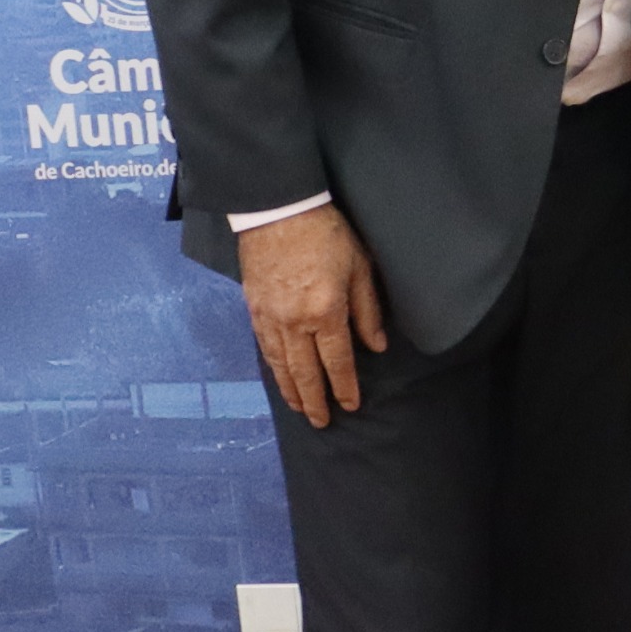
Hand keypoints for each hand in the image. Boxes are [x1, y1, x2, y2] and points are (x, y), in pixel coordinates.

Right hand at [241, 205, 387, 427]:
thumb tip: (377, 346)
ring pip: (281, 365)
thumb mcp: (359, 267)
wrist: (277, 208)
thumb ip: (368, 310)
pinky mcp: (254, 307)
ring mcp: (271, 317)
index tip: (351, 405)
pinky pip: (264, 347)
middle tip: (322, 422)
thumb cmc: (326, 233)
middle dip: (315, 401)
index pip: (338, 361)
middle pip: (305, 372)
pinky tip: (279, 376)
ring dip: (291, 391)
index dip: (345, 386)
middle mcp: (295, 323)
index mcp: (326, 313)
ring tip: (300, 409)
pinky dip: (272, 368)